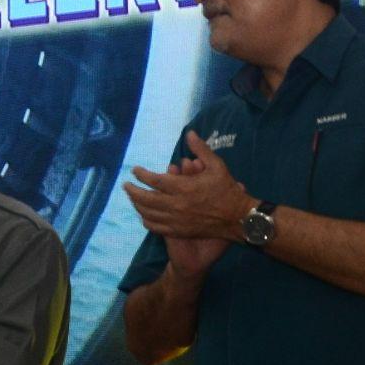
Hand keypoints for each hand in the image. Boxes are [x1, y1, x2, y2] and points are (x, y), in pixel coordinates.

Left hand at [124, 130, 255, 243]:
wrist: (237, 218)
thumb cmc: (227, 190)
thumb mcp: (217, 165)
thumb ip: (201, 149)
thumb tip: (189, 133)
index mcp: (183, 187)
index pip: (154, 180)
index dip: (142, 175)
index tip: (135, 170)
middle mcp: (176, 205)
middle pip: (146, 198)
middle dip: (133, 191)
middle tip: (126, 186)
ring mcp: (176, 220)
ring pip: (148, 213)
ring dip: (137, 205)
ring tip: (133, 198)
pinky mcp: (179, 231)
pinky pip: (157, 227)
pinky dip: (147, 221)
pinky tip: (144, 216)